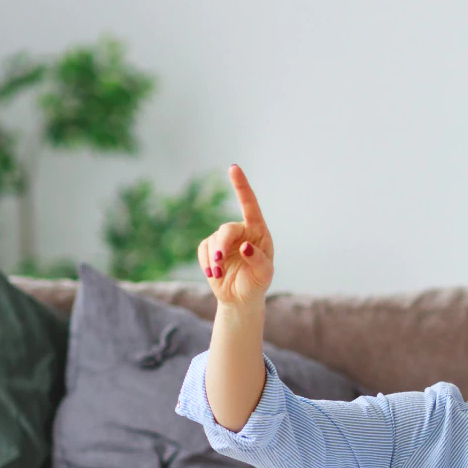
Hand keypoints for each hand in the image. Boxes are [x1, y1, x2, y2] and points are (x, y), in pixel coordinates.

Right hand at [197, 164, 274, 307]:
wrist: (240, 299)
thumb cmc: (257, 283)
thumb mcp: (264, 274)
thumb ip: (257, 259)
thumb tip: (244, 245)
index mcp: (258, 231)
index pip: (250, 205)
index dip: (241, 186)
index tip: (233, 168)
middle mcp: (241, 231)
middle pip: (227, 229)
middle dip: (222, 245)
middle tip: (219, 262)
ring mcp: (224, 239)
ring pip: (213, 240)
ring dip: (214, 259)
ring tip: (219, 274)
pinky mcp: (210, 248)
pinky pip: (203, 250)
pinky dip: (206, 263)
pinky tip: (214, 274)